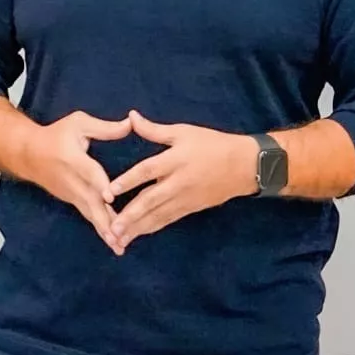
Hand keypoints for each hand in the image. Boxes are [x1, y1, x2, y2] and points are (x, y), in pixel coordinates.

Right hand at [16, 111, 131, 255]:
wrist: (28, 153)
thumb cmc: (56, 135)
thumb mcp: (78, 123)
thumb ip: (105, 128)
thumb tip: (131, 124)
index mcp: (72, 158)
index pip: (88, 172)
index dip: (99, 184)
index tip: (110, 197)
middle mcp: (71, 180)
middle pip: (90, 201)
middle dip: (104, 219)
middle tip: (119, 236)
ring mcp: (70, 193)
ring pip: (89, 213)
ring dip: (104, 230)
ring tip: (118, 246)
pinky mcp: (72, 201)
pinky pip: (88, 215)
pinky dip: (100, 229)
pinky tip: (113, 242)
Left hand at [106, 110, 256, 249]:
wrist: (245, 166)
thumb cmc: (212, 144)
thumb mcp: (183, 132)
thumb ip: (154, 129)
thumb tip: (131, 116)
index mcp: (175, 160)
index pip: (147, 172)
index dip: (128, 181)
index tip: (110, 191)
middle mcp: (178, 182)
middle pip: (151, 200)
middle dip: (130, 215)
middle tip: (112, 227)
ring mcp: (185, 198)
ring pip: (158, 215)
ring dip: (138, 227)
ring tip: (119, 238)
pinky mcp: (191, 208)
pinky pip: (168, 219)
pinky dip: (153, 227)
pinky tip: (139, 234)